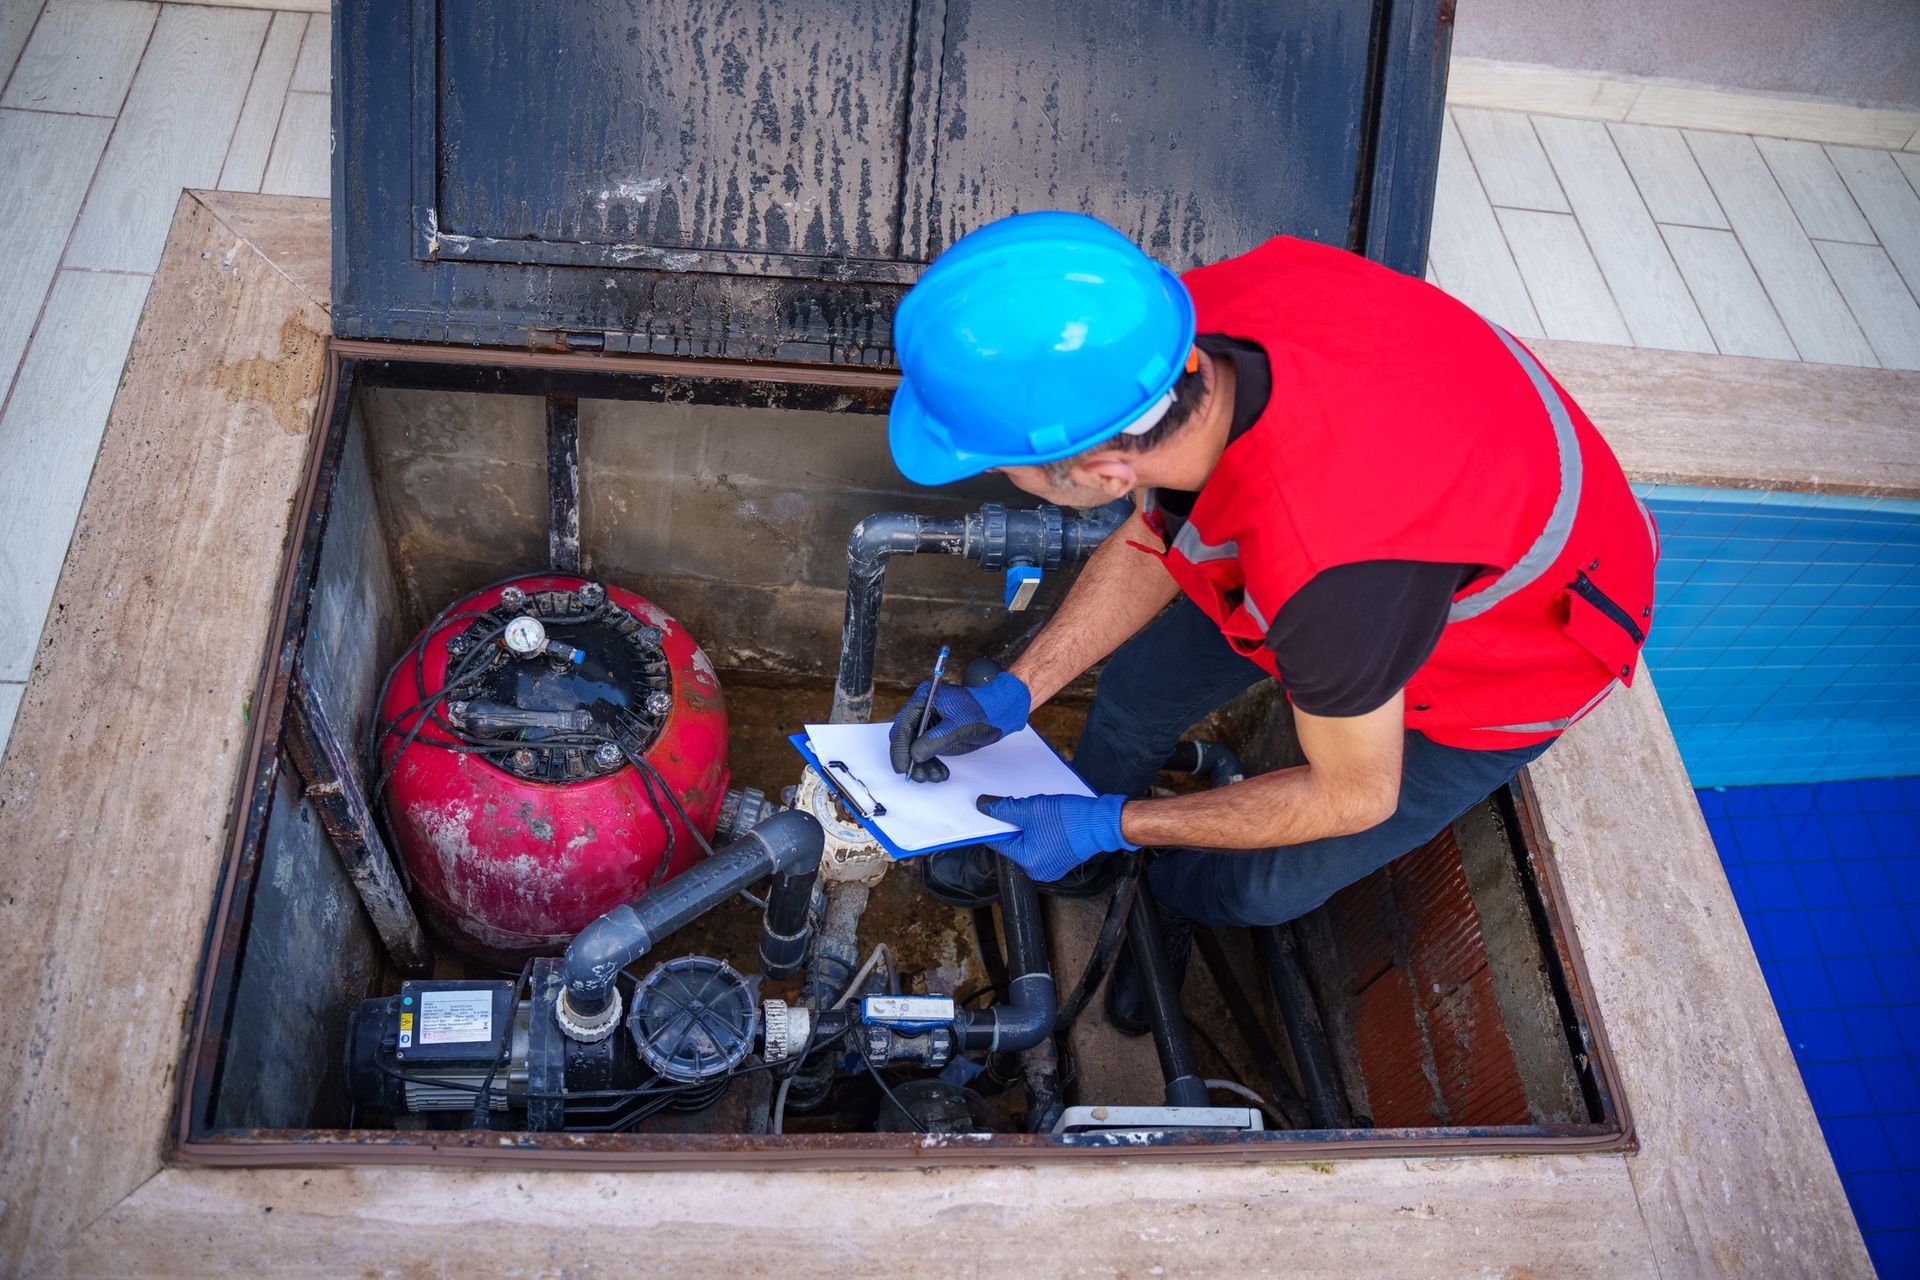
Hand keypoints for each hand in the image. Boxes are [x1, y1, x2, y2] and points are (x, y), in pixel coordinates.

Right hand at [888, 670, 1030, 782]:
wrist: (1000, 713)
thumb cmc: (982, 712)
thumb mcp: (958, 727)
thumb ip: (934, 741)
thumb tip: (914, 755)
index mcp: (924, 699)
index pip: (903, 725)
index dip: (900, 748)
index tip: (902, 767)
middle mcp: (922, 710)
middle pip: (906, 738)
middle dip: (911, 759)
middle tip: (917, 776)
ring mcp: (929, 724)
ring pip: (916, 749)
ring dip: (922, 766)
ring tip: (934, 777)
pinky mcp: (936, 735)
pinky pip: (927, 753)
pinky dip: (932, 765)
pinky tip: (940, 774)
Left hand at [975, 792, 1136, 882]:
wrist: (1103, 822)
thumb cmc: (1072, 819)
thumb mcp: (1031, 809)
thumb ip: (1004, 809)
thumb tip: (985, 807)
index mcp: (1028, 861)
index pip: (999, 842)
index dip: (994, 823)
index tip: (991, 810)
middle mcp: (1038, 869)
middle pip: (1014, 843)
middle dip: (1014, 824)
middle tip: (1018, 806)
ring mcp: (1052, 867)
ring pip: (1029, 842)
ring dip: (1028, 826)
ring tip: (1038, 811)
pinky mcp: (1062, 860)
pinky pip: (1043, 845)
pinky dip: (1041, 831)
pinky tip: (1048, 818)